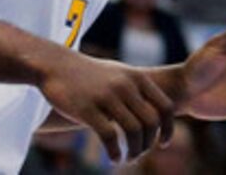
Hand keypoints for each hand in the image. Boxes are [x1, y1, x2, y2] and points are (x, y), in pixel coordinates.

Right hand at [39, 52, 177, 162]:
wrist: (58, 66)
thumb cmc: (91, 75)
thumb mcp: (120, 75)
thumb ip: (137, 90)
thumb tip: (151, 113)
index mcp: (138, 78)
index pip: (165, 107)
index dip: (167, 129)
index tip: (163, 144)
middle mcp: (127, 86)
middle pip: (151, 122)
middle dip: (149, 143)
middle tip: (140, 154)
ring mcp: (107, 97)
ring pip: (133, 130)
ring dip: (134, 150)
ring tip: (128, 159)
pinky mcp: (87, 109)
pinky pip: (108, 135)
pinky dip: (115, 152)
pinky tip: (114, 159)